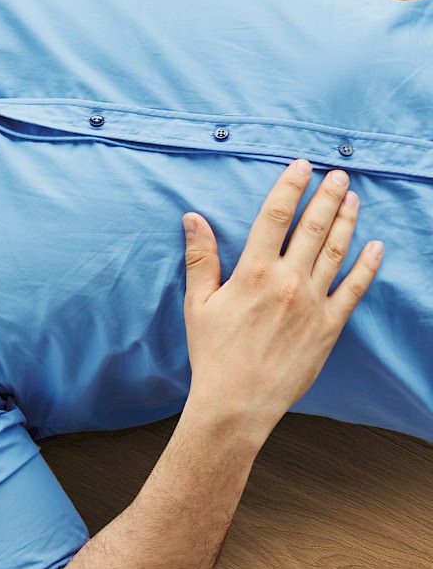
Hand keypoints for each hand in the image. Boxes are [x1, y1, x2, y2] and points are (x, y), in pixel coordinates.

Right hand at [181, 160, 383, 431]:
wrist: (237, 402)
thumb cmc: (212, 353)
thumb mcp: (197, 303)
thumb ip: (200, 257)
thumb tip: (193, 218)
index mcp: (253, 272)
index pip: (274, 216)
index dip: (289, 187)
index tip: (300, 167)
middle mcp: (288, 282)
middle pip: (312, 228)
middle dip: (327, 197)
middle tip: (338, 174)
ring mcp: (313, 304)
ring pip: (336, 252)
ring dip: (347, 221)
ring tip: (353, 198)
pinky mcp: (330, 326)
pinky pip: (354, 290)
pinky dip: (367, 266)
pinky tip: (376, 247)